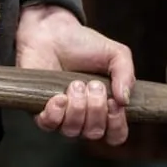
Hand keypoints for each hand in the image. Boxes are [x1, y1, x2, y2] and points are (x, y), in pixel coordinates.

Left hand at [14, 3, 132, 143]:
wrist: (52, 32)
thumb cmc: (83, 44)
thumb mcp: (115, 54)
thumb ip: (126, 74)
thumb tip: (124, 100)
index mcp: (104, 108)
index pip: (116, 135)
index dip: (117, 124)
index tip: (114, 103)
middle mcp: (83, 117)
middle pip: (94, 133)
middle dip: (96, 108)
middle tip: (93, 84)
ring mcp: (61, 116)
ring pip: (73, 131)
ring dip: (78, 107)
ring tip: (75, 84)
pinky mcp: (39, 111)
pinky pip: (49, 125)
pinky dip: (56, 113)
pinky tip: (59, 97)